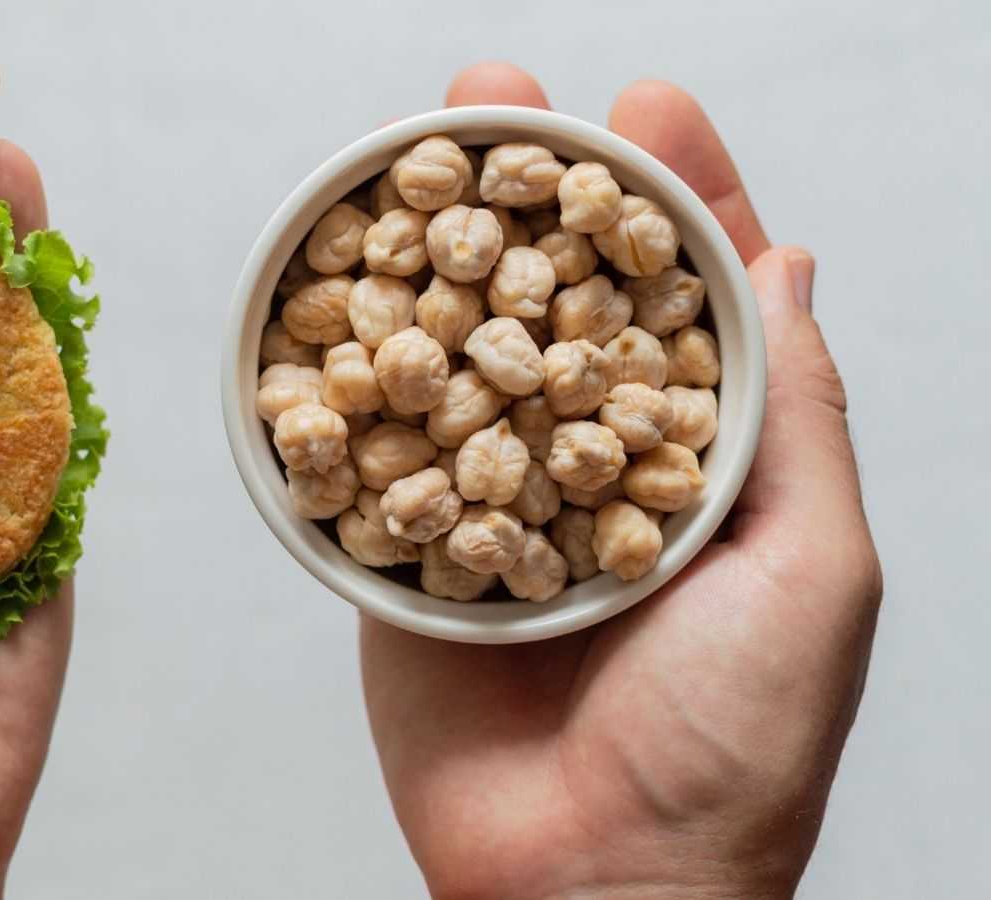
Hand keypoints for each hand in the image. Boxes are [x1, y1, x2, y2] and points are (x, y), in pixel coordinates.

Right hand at [360, 64, 881, 899]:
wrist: (589, 888)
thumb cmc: (733, 747)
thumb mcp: (811, 568)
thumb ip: (796, 416)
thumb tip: (790, 267)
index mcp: (705, 459)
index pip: (690, 298)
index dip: (671, 196)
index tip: (649, 106)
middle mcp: (593, 464)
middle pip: (559, 299)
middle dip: (532, 191)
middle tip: (501, 91)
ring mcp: (493, 502)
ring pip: (459, 354)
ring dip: (434, 250)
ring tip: (410, 149)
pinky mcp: (405, 554)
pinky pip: (371, 455)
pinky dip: (347, 375)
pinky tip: (329, 289)